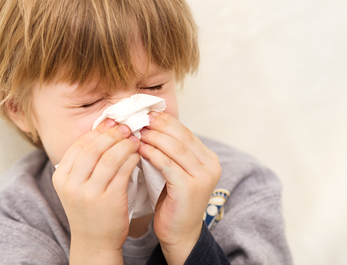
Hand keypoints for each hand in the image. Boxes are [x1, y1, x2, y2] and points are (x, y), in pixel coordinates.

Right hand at [52, 119, 140, 264]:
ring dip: (125, 145)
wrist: (94, 241)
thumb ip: (84, 162)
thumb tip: (104, 129)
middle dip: (112, 134)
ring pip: (109, 158)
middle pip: (93, 148)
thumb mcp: (76, 185)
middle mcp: (71, 185)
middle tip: (127, 127)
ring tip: (135, 139)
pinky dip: (132, 159)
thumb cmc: (89, 209)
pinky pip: (122, 172)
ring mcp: (88, 194)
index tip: (111, 122)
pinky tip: (138, 155)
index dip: (97, 131)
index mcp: (60, 177)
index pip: (79, 145)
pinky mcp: (108, 201)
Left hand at [138, 112, 221, 264]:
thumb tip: (150, 123)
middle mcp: (211, 165)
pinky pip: (167, 164)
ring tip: (135, 134)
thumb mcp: (176, 170)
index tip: (145, 114)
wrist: (179, 232)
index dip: (164, 121)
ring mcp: (203, 177)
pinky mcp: (190, 188)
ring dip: (153, 138)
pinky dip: (152, 154)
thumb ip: (171, 150)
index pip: (185, 131)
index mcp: (209, 158)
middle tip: (138, 120)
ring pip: (174, 148)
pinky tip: (139, 150)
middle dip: (157, 126)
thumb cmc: (173, 200)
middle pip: (181, 136)